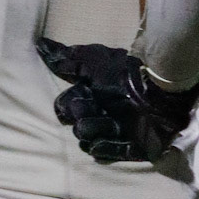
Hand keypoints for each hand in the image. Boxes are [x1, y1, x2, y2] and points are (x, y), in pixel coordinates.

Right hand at [37, 38, 198, 164]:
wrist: (158, 87)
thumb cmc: (125, 73)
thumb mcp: (94, 62)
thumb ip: (68, 59)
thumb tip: (40, 44)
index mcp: (94, 94)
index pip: (66, 107)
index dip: (68, 105)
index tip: (79, 98)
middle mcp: (103, 112)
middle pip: (76, 125)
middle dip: (83, 116)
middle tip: (97, 107)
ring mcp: (118, 131)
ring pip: (89, 140)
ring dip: (97, 129)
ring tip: (112, 121)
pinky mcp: (133, 147)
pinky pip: (110, 153)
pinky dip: (107, 146)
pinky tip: (111, 139)